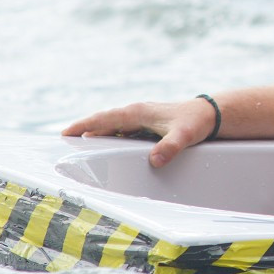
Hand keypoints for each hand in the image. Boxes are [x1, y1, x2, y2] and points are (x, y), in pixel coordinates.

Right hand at [61, 98, 217, 167]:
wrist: (211, 114)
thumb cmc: (197, 122)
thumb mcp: (184, 136)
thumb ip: (169, 148)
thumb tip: (154, 161)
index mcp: (138, 112)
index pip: (104, 118)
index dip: (84, 126)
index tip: (64, 133)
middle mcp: (136, 113)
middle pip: (103, 123)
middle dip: (83, 132)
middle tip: (62, 146)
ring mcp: (141, 118)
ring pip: (111, 127)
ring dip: (96, 136)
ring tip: (77, 150)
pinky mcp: (146, 124)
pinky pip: (121, 132)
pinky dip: (110, 138)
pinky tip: (105, 150)